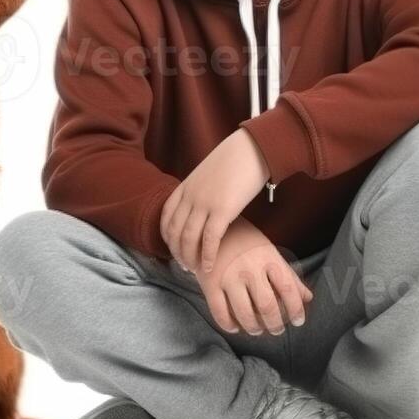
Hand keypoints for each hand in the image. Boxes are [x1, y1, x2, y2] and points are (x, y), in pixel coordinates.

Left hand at [160, 129, 269, 272]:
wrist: (252, 148)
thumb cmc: (236, 159)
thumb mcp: (209, 172)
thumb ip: (201, 188)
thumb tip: (204, 201)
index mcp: (185, 186)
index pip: (166, 217)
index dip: (167, 237)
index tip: (174, 249)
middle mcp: (190, 196)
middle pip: (175, 231)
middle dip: (177, 252)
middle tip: (184, 266)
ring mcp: (204, 203)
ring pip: (189, 238)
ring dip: (190, 258)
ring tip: (195, 270)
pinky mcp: (222, 210)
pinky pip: (210, 239)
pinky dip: (208, 256)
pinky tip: (209, 267)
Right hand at [190, 217, 312, 335]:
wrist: (210, 227)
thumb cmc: (244, 240)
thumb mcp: (268, 251)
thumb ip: (288, 275)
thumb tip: (308, 297)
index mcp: (267, 257)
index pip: (288, 289)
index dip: (296, 309)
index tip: (298, 321)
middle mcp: (249, 268)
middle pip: (267, 305)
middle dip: (275, 324)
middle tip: (276, 330)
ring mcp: (228, 276)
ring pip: (244, 313)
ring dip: (253, 327)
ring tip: (257, 330)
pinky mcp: (209, 283)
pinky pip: (219, 312)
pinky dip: (228, 325)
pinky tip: (235, 327)